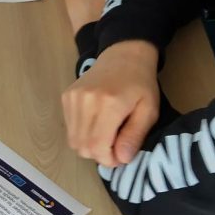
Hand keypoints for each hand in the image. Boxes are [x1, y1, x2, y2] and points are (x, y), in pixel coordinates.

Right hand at [62, 40, 160, 166]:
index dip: (109, 160)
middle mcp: (85, 101)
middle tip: (115, 145)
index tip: (121, 155)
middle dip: (99, 154)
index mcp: (109, 104)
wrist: (123, 55)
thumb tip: (121, 159)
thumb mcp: (149, 110)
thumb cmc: (140, 83)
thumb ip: (134, 136)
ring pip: (73, 140)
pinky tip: (96, 123)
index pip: (97, 147)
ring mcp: (72, 98)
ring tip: (106, 134)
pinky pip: (69, 128)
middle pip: (83, 147)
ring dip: (90, 145)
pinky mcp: (66, 97)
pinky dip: (82, 133)